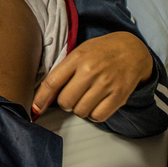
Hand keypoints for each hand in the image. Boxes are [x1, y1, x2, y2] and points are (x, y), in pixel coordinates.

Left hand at [31, 32, 152, 121]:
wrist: (132, 50)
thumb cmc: (102, 51)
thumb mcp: (80, 51)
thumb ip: (64, 69)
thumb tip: (45, 94)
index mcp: (77, 58)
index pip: (52, 82)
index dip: (40, 99)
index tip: (35, 109)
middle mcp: (90, 71)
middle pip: (65, 101)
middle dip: (65, 103)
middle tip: (72, 95)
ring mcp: (106, 84)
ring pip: (80, 111)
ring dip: (79, 109)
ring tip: (86, 98)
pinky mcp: (119, 96)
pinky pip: (98, 116)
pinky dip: (94, 115)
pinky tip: (96, 104)